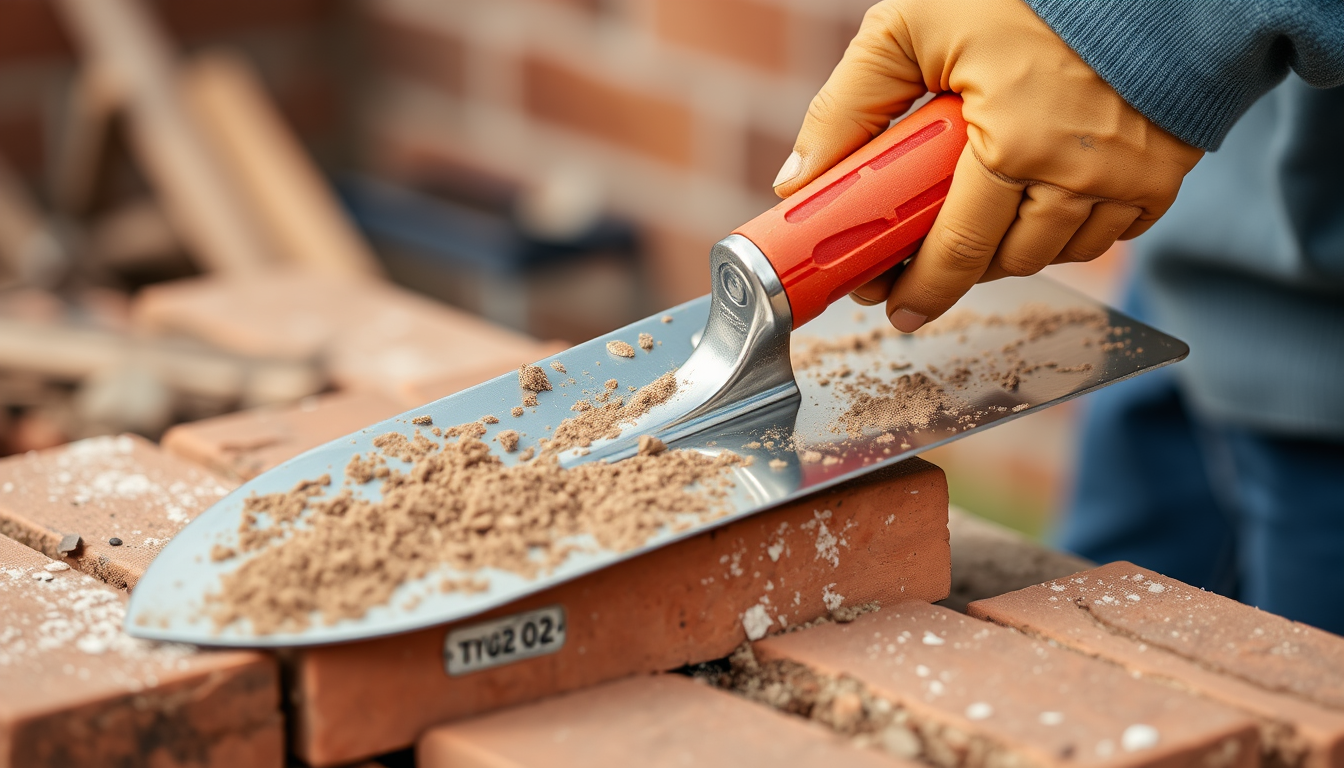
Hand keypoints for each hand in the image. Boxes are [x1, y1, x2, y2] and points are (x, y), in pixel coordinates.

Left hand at [772, 0, 1203, 331]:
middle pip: (1002, 263)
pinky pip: (1105, 236)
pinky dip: (1065, 231)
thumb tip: (798, 182)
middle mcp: (1076, 174)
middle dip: (954, 272)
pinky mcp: (1165, 175)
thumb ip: (850, 105)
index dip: (918, 288)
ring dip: (1008, 251)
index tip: (888, 305)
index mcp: (1012, 143)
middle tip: (916, 265)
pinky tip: (1034, 203)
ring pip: (1053, 255)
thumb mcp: (913, 26)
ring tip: (974, 224)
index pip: (956, 250)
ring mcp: (1129, 180)